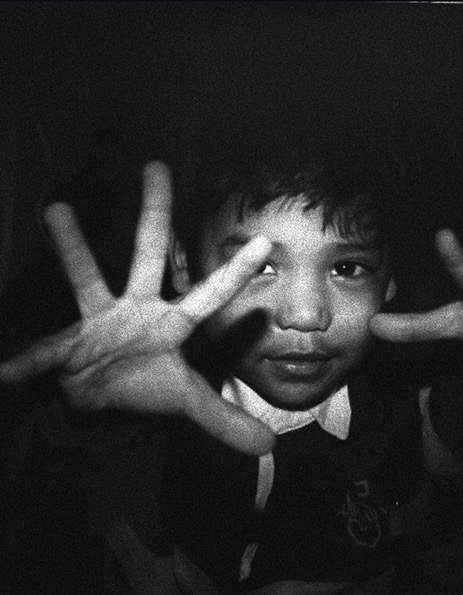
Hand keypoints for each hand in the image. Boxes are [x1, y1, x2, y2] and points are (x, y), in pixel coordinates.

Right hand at [0, 162, 274, 454]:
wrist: (104, 397)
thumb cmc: (148, 385)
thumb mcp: (187, 401)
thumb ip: (224, 420)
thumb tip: (267, 447)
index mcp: (173, 323)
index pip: (210, 295)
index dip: (235, 273)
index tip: (262, 242)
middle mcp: (140, 308)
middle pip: (151, 254)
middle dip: (156, 214)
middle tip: (159, 166)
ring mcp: (102, 318)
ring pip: (88, 276)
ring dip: (73, 248)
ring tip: (59, 210)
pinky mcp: (68, 340)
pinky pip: (45, 350)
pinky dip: (25, 362)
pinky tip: (4, 371)